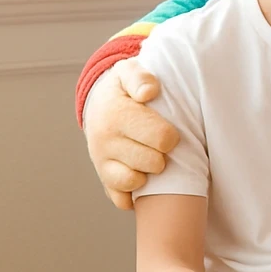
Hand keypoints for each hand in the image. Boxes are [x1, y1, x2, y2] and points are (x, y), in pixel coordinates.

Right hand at [84, 58, 179, 209]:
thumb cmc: (123, 89)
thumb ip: (140, 77)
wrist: (98, 105)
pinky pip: (122, 199)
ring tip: (151, 156)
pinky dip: (135, 194)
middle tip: (161, 143)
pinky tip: (143, 176)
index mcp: (115, 116)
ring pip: (136, 182)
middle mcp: (104, 142)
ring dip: (150, 173)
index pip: (161, 139)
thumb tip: (149, 91)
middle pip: (154, 163)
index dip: (172, 136)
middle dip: (164, 154)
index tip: (170, 128)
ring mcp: (101, 163)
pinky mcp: (104, 180)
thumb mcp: (129, 72)